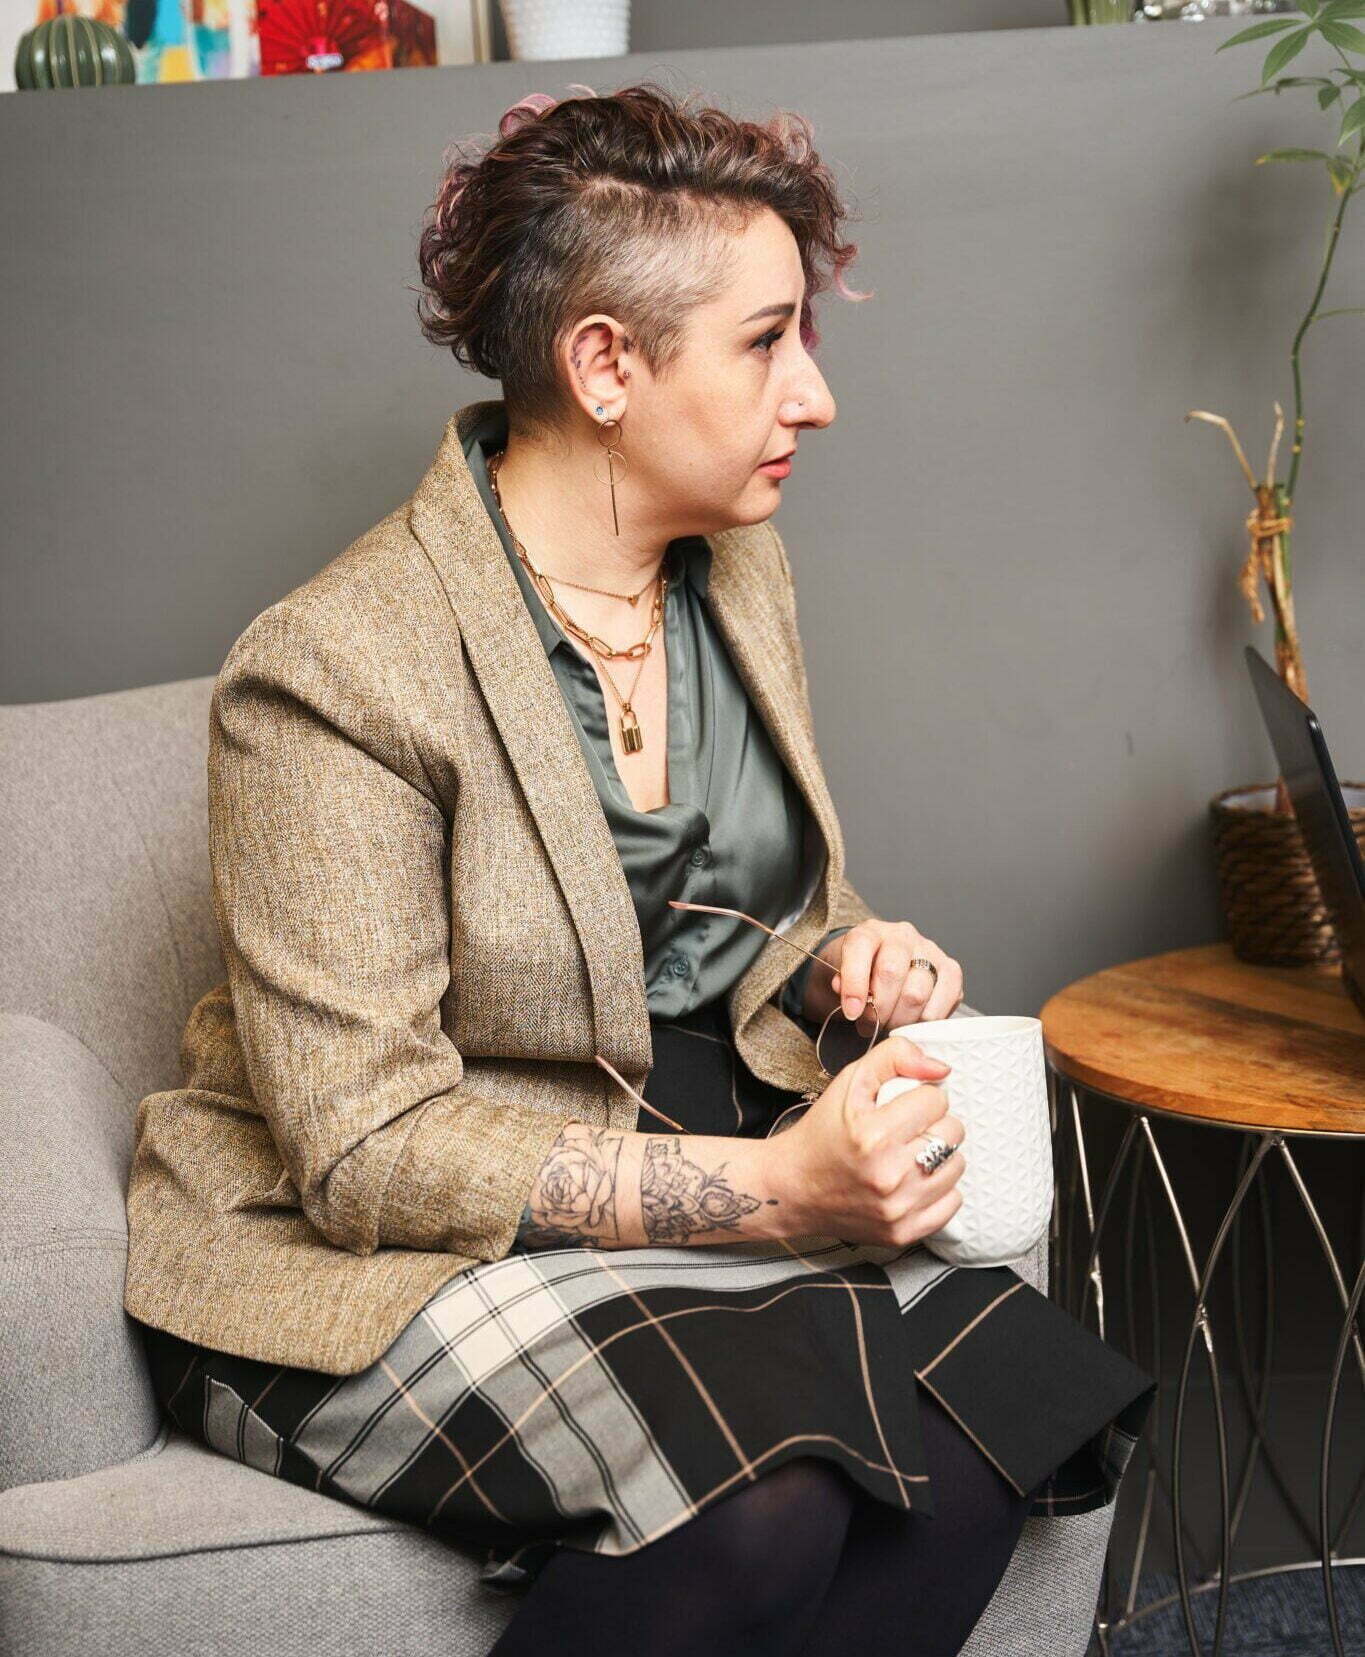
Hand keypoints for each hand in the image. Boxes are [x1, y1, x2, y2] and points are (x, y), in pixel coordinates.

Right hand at [768, 1033, 966, 1245]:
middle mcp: (888, 1175)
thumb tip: (940, 1068)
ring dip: (940, 1155)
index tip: (904, 1105)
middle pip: (952, 1133)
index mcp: (873, 1134)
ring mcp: (897, 1208)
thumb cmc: (821, 1133)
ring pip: (957, 1166)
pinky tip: (915, 1179)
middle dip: (934, 1123)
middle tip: (908, 1128)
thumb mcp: (850, 1081)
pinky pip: (952, 1202)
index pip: (936, 1101)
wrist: (792, 1188)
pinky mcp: (902, 1232)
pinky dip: (939, 1188)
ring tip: (911, 1153)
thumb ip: (895, 1057)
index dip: (921, 1096)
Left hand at [803, 920, 964, 1030]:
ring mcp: (930, 952)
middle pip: (891, 973)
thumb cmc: (859, 976)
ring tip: (888, 1026)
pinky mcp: (951, 972)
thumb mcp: (839, 976)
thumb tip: (854, 1002)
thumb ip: (841, 986)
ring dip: (900, 1020)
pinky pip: (943, 1003)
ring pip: (917, 994)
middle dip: (877, 1009)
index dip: (854, 984)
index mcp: (870, 931)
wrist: (880, 971)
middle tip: (870, 1025)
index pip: (860, 948)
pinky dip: (924, 1021)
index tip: (851, 1012)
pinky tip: (911, 1022)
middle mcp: (902, 936)